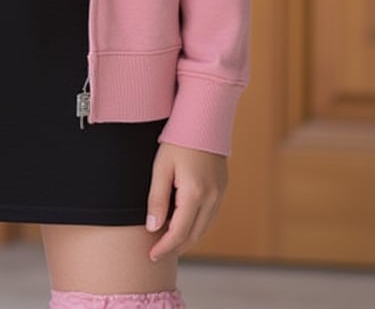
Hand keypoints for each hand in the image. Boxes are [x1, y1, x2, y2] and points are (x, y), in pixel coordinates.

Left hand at [146, 142, 227, 261]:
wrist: (203, 118)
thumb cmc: (178, 139)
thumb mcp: (161, 167)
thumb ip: (156, 199)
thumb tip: (152, 228)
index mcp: (195, 193)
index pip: (179, 232)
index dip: (165, 247)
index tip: (151, 255)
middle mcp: (212, 198)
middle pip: (194, 235)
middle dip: (176, 247)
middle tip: (158, 253)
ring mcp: (220, 194)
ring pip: (204, 228)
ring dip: (187, 239)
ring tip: (169, 243)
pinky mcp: (222, 188)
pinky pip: (210, 216)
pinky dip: (197, 226)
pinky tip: (184, 225)